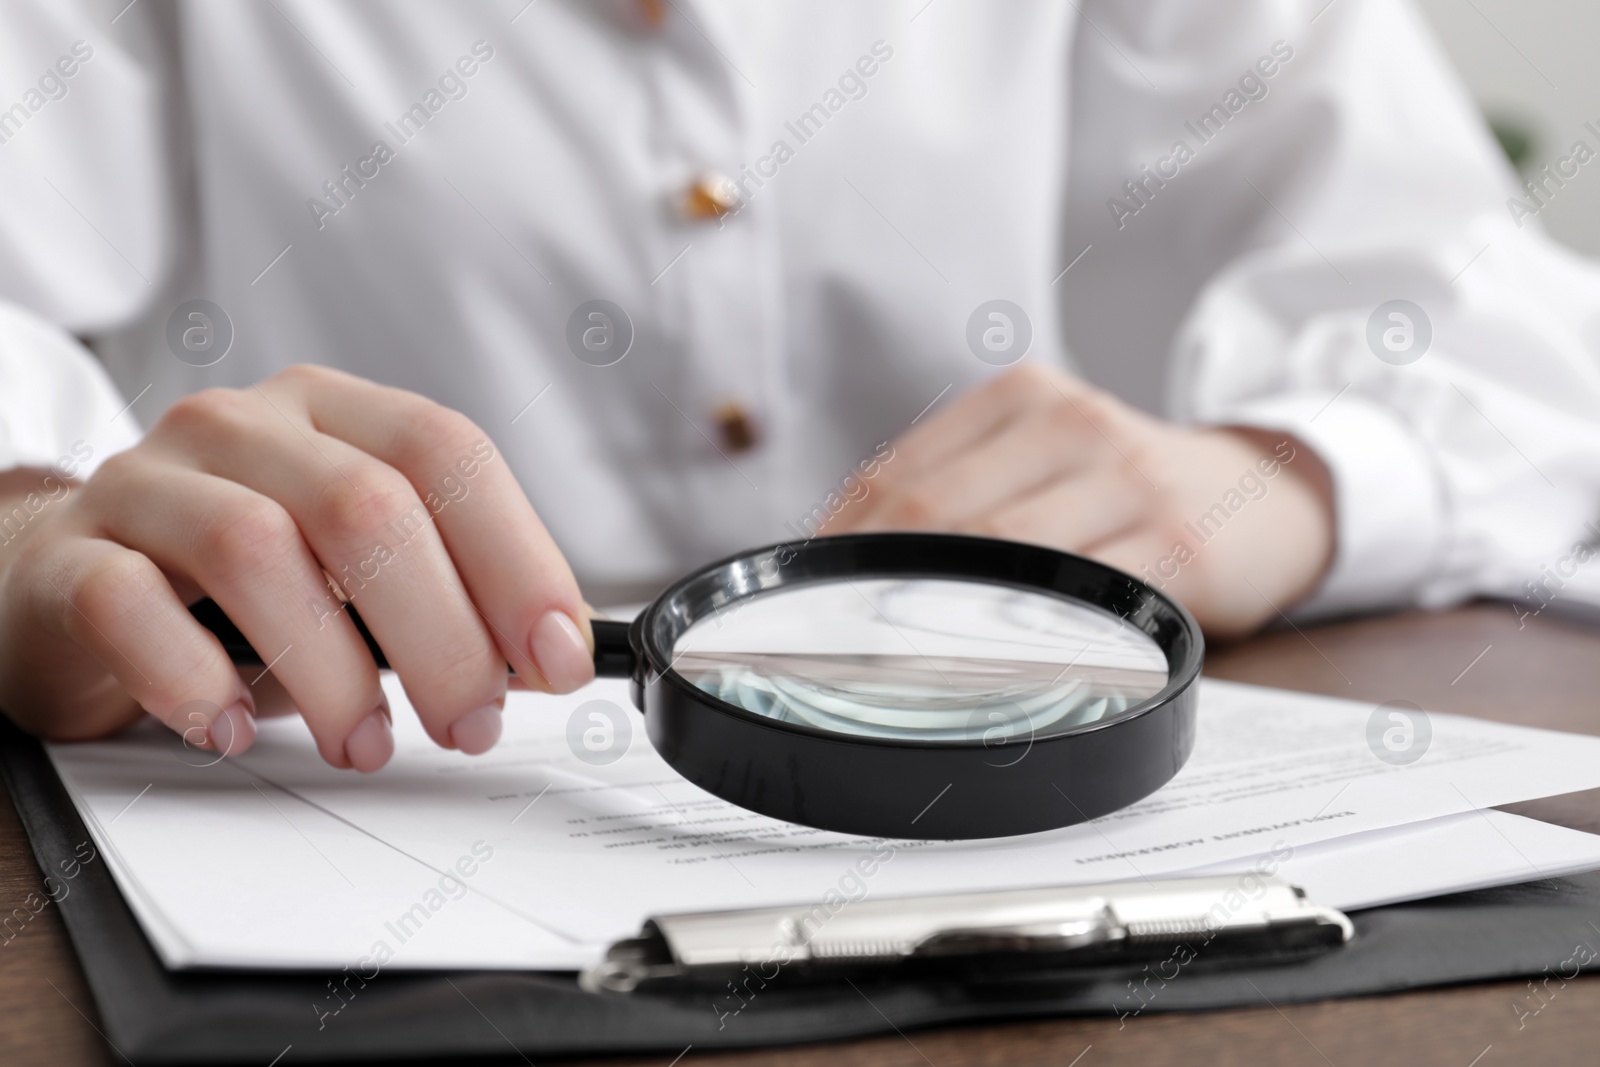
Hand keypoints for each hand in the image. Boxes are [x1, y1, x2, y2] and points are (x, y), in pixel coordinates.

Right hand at [0, 366, 593, 769]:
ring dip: (334, 669)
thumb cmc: (236, 584)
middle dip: (442, 635)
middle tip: (469, 721)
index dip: (516, 558)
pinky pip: (127, 603)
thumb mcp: (358, 571)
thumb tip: (559, 648)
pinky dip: (193, 677)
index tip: (558, 656)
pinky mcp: (68, 556)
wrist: (66, 581)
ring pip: (256, 549)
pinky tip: (233, 725)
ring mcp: (147, 482)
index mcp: (333, 414)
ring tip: (366, 741)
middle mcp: (243, 428)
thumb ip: (454, 594)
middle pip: (366, 508)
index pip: (446, 454)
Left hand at [825, 364, 1334, 637]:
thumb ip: (960, 489)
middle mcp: (1071, 423)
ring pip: (996, 556)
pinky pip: (1078, 602)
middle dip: (868, 586)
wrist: (1267, 496)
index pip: (894, 475)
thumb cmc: (1129, 491)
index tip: (802, 597)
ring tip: (883, 666)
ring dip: (930, 619)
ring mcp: (1128, 480)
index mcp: (1021, 398)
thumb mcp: (1044, 459)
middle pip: (932, 514)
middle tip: (828, 647)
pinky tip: (984, 669)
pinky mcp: (1176, 547)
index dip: (835, 544)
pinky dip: (1019, 640)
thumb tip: (840, 558)